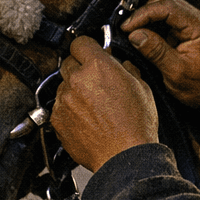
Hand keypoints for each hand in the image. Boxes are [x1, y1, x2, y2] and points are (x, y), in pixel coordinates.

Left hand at [50, 37, 158, 170]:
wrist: (124, 157)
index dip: (87, 47)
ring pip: (63, 85)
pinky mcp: (57, 119)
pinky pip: (60, 107)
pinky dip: (70, 109)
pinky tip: (87, 118)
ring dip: (74, 89)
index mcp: (98, 67)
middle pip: (69, 62)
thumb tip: (121, 63)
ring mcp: (64, 100)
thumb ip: (127, 69)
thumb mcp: (142, 88)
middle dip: (81, 68)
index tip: (91, 52)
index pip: (80, 42)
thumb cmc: (136, 126)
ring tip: (93, 105)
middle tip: (96, 80)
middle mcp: (77, 80)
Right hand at [121, 0, 199, 129]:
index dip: (144, 14)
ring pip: (168, 8)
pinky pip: (171, 20)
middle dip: (145, 13)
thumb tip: (135, 34)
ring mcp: (198, 25)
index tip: (127, 27)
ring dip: (150, 19)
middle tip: (128, 29)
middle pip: (167, 1)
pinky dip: (156, 26)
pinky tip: (147, 38)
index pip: (168, 6)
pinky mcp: (193, 31)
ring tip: (135, 34)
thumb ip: (155, 51)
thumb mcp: (176, 73)